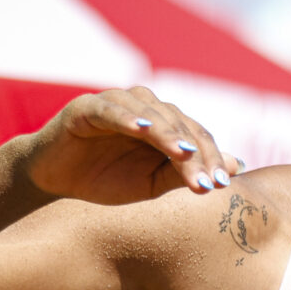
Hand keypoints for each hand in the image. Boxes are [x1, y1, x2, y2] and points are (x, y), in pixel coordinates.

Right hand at [21, 86, 243, 203]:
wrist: (54, 180)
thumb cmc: (104, 179)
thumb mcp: (150, 184)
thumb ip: (187, 172)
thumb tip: (237, 166)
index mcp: (163, 125)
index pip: (194, 138)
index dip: (210, 159)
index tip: (222, 185)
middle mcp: (145, 108)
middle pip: (179, 125)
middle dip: (194, 154)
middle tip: (206, 180)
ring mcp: (117, 104)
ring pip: (150, 113)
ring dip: (168, 133)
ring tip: (183, 152)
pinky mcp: (87, 107)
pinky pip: (110, 109)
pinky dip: (127, 117)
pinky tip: (141, 129)